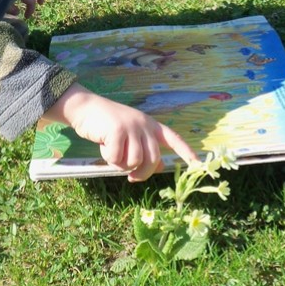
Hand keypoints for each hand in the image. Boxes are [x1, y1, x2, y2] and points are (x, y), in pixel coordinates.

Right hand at [43, 84, 196, 181]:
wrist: (86, 108)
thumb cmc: (108, 125)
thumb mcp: (130, 135)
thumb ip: (144, 149)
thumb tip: (158, 168)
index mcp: (150, 125)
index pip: (173, 138)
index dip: (186, 152)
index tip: (198, 165)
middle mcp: (144, 124)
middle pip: (153, 159)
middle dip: (142, 173)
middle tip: (131, 177)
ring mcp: (131, 126)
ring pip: (135, 161)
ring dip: (122, 164)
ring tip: (112, 152)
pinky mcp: (117, 130)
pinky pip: (118, 159)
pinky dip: (109, 158)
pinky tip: (104, 146)